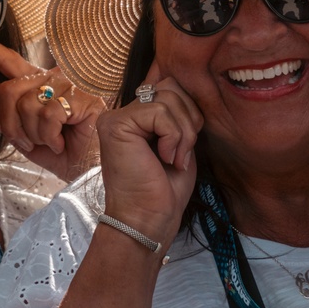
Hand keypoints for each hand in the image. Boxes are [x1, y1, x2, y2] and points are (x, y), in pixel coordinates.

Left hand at [0, 44, 103, 183]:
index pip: (12, 62)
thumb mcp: (27, 139)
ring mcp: (68, 84)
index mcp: (39, 86)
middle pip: (8, 90)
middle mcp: (52, 79)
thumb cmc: (64, 155)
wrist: (91, 172)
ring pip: (26, 105)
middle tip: (29, 142)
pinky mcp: (82, 96)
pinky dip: (50, 137)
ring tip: (51, 143)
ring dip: (34, 135)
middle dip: (11, 125)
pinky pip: (48, 115)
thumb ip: (7, 122)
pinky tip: (61, 143)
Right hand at [96, 64, 202, 248]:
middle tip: (180, 155)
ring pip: (169, 97)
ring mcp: (115, 118)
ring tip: (173, 159)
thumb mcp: (180, 144)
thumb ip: (180, 116)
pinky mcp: (115, 124)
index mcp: (137, 118)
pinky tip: (164, 158)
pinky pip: (160, 111)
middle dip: (189, 120)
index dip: (190, 114)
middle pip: (172, 86)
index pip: (173, 88)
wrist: (148, 220)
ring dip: (183, 132)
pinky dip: (173, 137)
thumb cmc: (164, 191)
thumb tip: (193, 89)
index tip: (183, 150)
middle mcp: (122, 113)